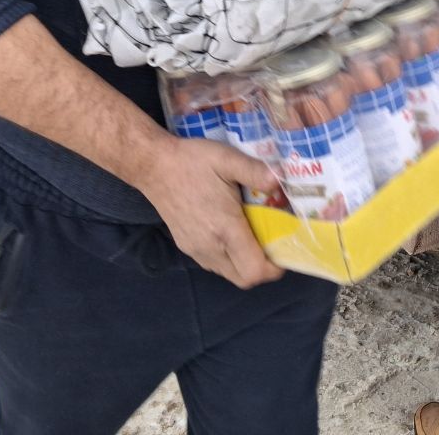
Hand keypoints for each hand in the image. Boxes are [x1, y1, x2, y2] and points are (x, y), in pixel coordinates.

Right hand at [137, 135, 284, 288]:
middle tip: (273, 241)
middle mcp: (210, 247)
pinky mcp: (187, 246)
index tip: (285, 247)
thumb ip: (256, 171)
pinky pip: (216, 264)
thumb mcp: (227, 159)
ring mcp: (196, 250)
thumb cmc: (193, 161)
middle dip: (264, 267)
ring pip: (229, 273)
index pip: (254, 271)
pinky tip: (232, 231)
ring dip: (246, 263)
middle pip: (244, 279)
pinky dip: (231, 257)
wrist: (153, 165)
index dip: (275, 267)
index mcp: (225, 229)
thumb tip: (281, 181)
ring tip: (254, 234)